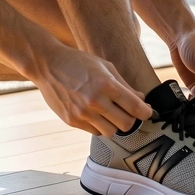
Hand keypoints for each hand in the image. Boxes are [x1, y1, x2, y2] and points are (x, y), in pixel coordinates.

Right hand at [30, 45, 151, 136]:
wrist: (47, 64)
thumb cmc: (78, 61)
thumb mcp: (104, 66)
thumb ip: (124, 85)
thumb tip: (141, 100)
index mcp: (107, 85)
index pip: (136, 108)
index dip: (146, 112)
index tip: (146, 111)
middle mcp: (95, 101)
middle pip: (126, 124)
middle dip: (130, 119)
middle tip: (127, 111)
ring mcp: (82, 113)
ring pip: (111, 132)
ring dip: (114, 124)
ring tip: (108, 112)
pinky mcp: (72, 121)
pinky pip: (94, 132)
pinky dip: (98, 125)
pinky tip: (93, 113)